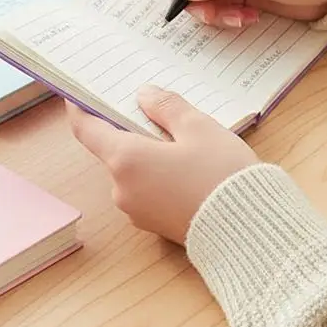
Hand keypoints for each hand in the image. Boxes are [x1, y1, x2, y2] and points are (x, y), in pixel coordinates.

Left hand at [65, 85, 258, 244]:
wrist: (248, 231)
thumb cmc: (222, 175)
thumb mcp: (199, 128)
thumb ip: (167, 107)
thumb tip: (144, 95)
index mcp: (126, 160)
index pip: (86, 130)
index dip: (80, 108)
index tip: (78, 94)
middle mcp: (122, 188)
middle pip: (114, 150)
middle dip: (130, 129)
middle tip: (154, 108)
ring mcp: (137, 211)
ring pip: (134, 171)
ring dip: (148, 153)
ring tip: (183, 139)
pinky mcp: (155, 225)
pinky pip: (148, 190)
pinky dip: (158, 174)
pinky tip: (187, 166)